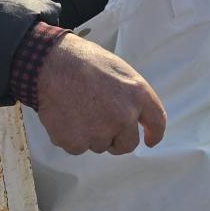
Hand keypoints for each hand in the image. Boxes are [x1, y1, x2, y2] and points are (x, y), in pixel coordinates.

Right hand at [32, 35, 166, 155]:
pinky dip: (71, 137)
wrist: (52, 64)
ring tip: (79, 110)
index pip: (157, 123)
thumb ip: (132, 97)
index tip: (150, 141)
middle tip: (101, 124)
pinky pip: (77, 148)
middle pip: (127, 145)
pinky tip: (66, 116)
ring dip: (91, 135)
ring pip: (99, 146)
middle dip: (117, 140)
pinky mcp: (76, 142)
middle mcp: (124, 117)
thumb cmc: (85, 62)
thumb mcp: (121, 72)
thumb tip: (135, 117)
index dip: (154, 135)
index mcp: (138, 95)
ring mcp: (100, 132)